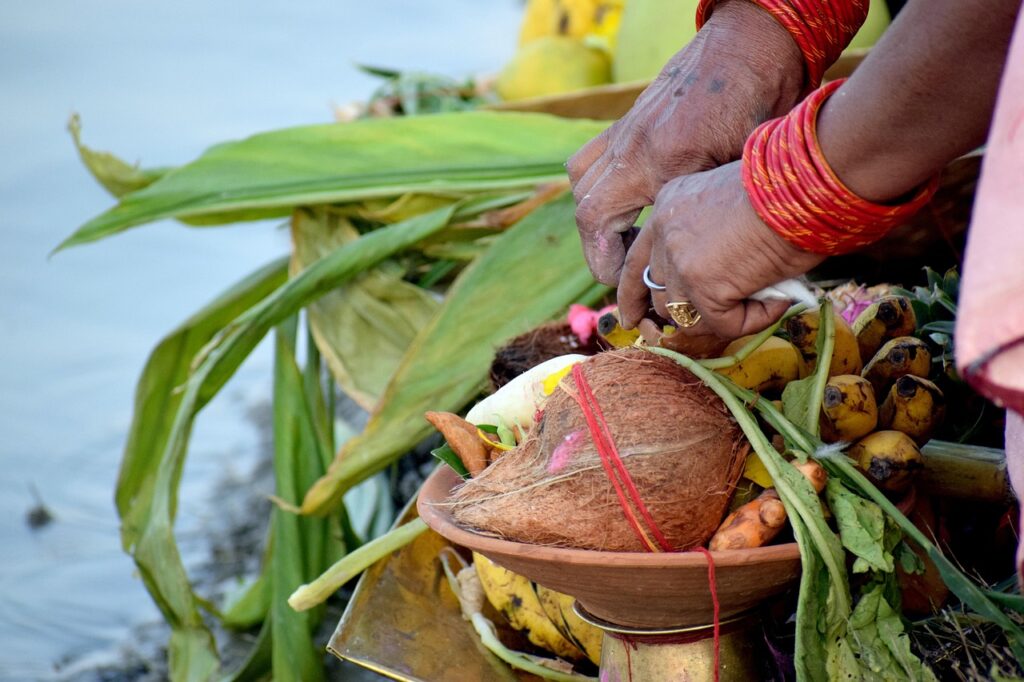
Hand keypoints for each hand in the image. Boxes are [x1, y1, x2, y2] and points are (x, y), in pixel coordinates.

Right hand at [566, 0, 802, 284]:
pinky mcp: (631, 119)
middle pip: (586, 210)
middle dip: (598, 249)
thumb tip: (700, 253)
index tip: (625, 282)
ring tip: (623, 237)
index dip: (604, 263)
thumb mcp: (746, 165)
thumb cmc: (762, 102)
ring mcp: (626, 129)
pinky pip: (592, 156)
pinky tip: (624, 197)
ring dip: (595, 217)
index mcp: (660, 162)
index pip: (600, 225)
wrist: (751, 43)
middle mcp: (632, 146)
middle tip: (623, 270)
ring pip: (581, 182)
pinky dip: (596, 183)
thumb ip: (713, 206)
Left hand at [617, 162, 822, 338]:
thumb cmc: (786, 187)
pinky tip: (777, 299)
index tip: (633, 316)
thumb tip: (722, 279)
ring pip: (686, 316)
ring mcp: (681, 262)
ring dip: (722, 318)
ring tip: (761, 298)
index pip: (636, 261)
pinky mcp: (705, 287)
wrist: (805, 184)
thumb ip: (713, 236)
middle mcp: (665, 233)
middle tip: (708, 324)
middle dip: (676, 316)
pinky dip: (754, 320)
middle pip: (657, 294)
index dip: (633, 294)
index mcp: (668, 207)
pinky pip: (724, 326)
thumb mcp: (730, 203)